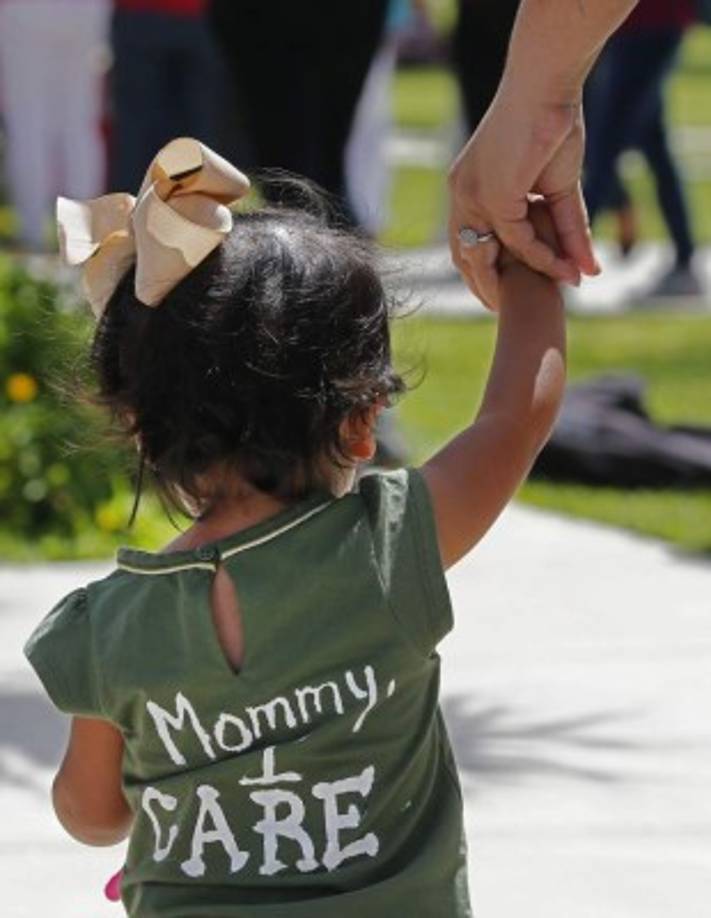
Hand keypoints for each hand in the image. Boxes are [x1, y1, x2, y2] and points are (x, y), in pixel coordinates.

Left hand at [448, 93, 599, 309]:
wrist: (547, 85)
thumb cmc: (551, 123)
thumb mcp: (557, 189)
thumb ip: (567, 230)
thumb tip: (588, 270)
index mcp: (467, 186)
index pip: (464, 239)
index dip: (478, 268)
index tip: (496, 291)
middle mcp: (462, 194)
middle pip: (464, 255)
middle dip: (482, 287)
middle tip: (501, 310)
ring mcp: (473, 195)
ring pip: (484, 255)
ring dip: (506, 284)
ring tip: (527, 305)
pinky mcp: (493, 195)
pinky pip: (516, 240)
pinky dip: (540, 258)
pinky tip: (563, 269)